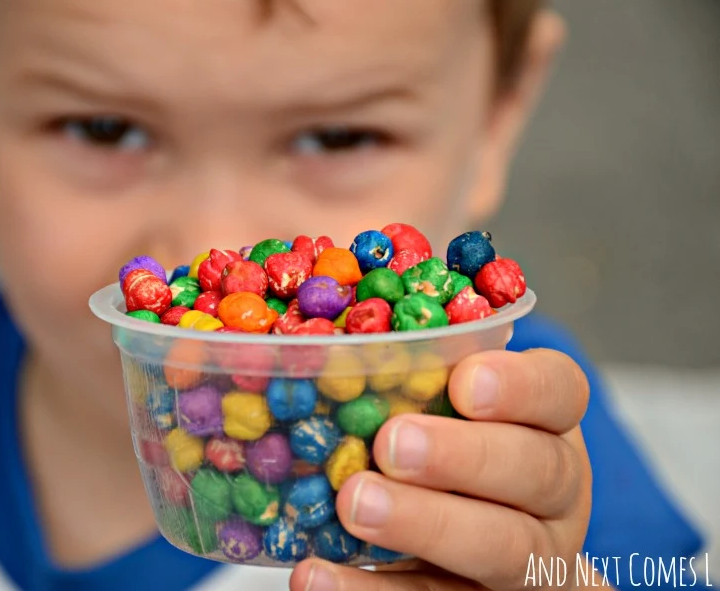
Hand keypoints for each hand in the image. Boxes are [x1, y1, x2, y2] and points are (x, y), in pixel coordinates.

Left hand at [289, 349, 591, 590]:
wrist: (471, 554)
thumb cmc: (446, 442)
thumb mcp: (442, 399)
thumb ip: (407, 364)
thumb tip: (311, 308)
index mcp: (546, 422)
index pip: (559, 390)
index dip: (520, 386)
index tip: (465, 382)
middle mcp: (552, 489)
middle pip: (536, 470)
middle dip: (464, 455)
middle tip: (392, 444)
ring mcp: (526, 557)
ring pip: (499, 545)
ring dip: (424, 524)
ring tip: (353, 504)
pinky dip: (368, 590)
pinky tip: (314, 572)